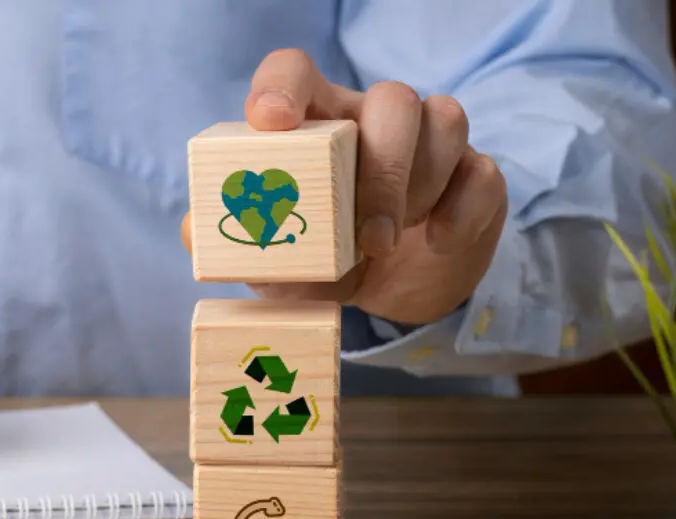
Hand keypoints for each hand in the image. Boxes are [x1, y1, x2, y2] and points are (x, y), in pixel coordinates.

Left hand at [182, 49, 508, 324]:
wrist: (392, 291)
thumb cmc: (324, 259)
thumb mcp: (277, 260)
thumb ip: (238, 242)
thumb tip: (193, 230)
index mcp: (315, 123)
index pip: (295, 71)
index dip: (282, 87)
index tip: (271, 122)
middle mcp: (372, 119)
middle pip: (391, 99)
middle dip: (383, 168)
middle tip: (369, 237)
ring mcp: (430, 143)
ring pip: (445, 120)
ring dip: (419, 187)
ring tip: (391, 243)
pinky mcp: (473, 176)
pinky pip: (482, 171)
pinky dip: (461, 209)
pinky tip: (438, 243)